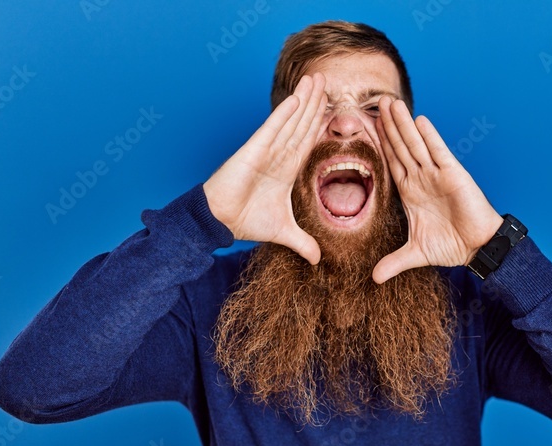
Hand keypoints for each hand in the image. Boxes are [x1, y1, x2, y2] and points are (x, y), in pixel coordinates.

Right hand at [203, 73, 326, 264]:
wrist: (221, 222)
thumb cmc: (246, 221)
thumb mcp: (283, 232)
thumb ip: (303, 242)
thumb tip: (318, 260)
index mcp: (286, 169)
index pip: (307, 141)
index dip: (319, 123)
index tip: (331, 106)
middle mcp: (277, 156)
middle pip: (301, 125)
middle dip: (314, 104)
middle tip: (326, 81)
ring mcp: (266, 151)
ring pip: (290, 121)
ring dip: (303, 101)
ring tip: (316, 80)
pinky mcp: (253, 151)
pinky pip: (272, 129)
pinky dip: (284, 114)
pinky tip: (296, 98)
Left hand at [372, 96, 503, 283]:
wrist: (477, 248)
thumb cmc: (451, 246)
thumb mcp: (416, 253)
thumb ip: (394, 262)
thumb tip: (374, 278)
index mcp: (410, 192)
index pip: (391, 163)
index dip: (380, 144)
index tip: (367, 126)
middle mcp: (422, 179)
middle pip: (401, 147)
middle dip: (389, 125)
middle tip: (375, 102)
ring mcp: (437, 174)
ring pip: (415, 144)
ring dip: (403, 124)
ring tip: (390, 103)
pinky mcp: (454, 175)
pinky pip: (438, 152)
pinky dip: (429, 136)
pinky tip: (418, 119)